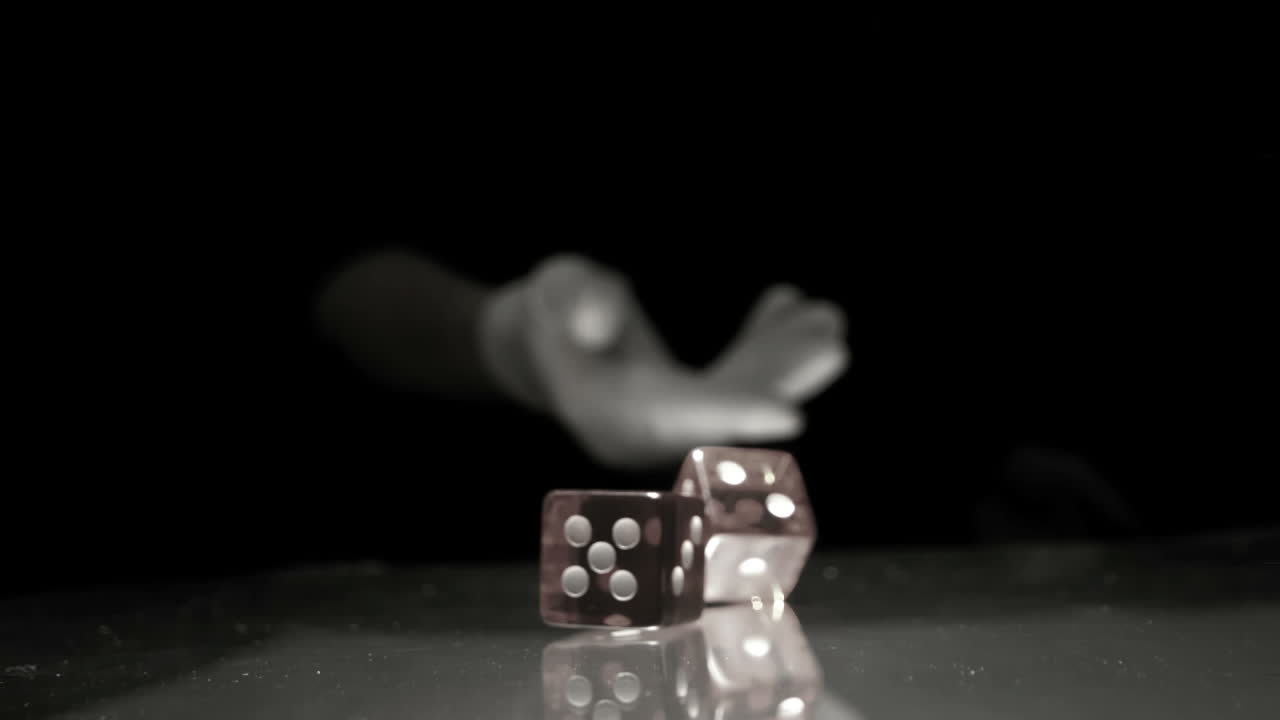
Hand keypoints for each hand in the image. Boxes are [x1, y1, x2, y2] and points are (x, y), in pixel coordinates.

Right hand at [482, 255, 848, 468]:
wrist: (539, 337)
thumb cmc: (550, 306)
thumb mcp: (553, 290)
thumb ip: (572, 301)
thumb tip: (599, 324)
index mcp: (607, 414)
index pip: (676, 418)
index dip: (732, 414)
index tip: (790, 413)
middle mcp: (647, 433)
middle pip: (722, 415)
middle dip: (779, 381)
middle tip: (832, 342)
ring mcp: (673, 424)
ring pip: (739, 398)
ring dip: (785, 362)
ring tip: (825, 318)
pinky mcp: (691, 407)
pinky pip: (737, 384)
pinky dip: (766, 349)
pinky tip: (789, 307)